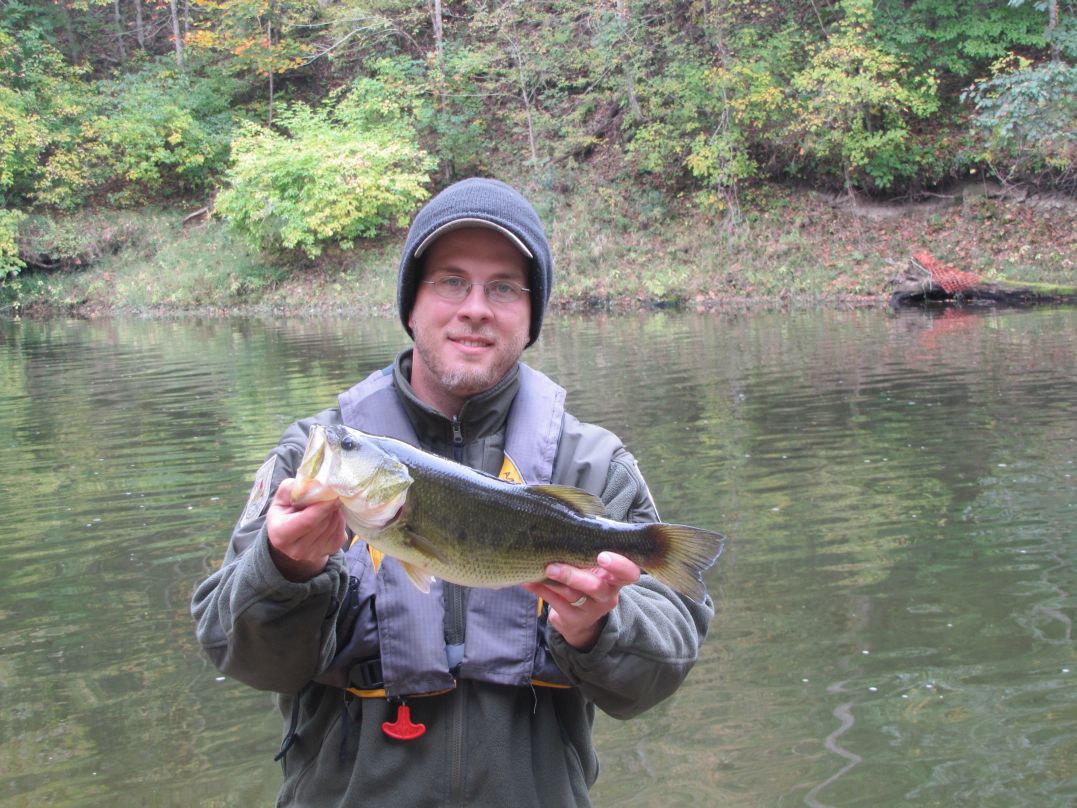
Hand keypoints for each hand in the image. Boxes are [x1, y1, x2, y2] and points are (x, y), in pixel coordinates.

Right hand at [265, 478, 346, 581]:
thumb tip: (313, 484)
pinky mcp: (328, 553)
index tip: (334, 494)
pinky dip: (339, 522)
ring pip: (334, 528)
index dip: (323, 507)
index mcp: (280, 534)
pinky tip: (331, 515)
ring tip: (329, 504)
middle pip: (323, 524)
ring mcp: (313, 554)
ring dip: (336, 513)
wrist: (290, 535)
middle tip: (332, 494)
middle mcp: (296, 549)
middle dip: (330, 507)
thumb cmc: (285, 511)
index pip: (307, 521)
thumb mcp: (283, 497)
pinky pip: (340, 534)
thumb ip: (293, 488)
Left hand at [522, 552, 640, 650]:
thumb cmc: (589, 580)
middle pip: (595, 586)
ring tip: (541, 568)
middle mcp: (607, 595)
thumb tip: (574, 521)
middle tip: (553, 566)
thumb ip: (591, 551)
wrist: (581, 619)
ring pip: (572, 594)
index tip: (602, 556)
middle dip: (574, 576)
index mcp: (617, 579)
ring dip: (554, 581)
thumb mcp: (596, 569)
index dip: (620, 565)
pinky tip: (529, 581)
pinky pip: (556, 603)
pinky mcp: (573, 620)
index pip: (629, 573)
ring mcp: (591, 610)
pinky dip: (542, 590)